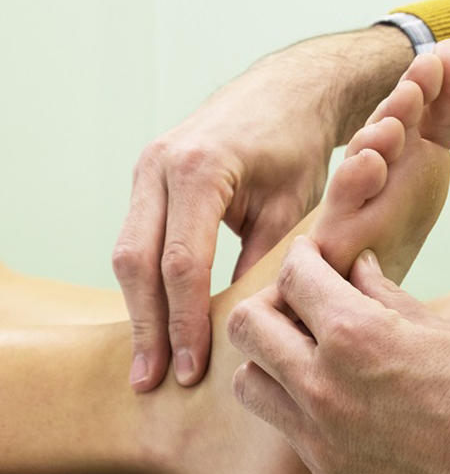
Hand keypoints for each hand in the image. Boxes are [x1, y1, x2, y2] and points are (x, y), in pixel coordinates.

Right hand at [113, 26, 413, 391]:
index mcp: (200, 170)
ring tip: (150, 364)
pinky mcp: (148, 179)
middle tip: (153, 381)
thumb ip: (264, 264)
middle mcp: (160, 165)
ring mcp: (147, 169)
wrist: (286, 92)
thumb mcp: (293, 208)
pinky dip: (144, 284)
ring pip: (127, 253)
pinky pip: (136, 239)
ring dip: (138, 310)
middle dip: (147, 326)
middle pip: (138, 262)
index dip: (185, 323)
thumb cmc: (298, 147)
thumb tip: (240, 326)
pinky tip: (156, 321)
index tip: (192, 370)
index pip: (182, 264)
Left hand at [227, 236, 449, 473]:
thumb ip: (386, 297)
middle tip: (298, 304)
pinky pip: (289, 432)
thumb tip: (358, 269)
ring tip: (306, 356)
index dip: (300, 257)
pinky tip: (336, 401)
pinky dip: (298, 407)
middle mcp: (326, 388)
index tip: (310, 257)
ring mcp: (322, 441)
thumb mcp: (445, 334)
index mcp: (359, 338)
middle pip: (248, 326)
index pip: (294, 278)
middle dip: (269, 303)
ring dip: (268, 360)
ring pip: (249, 383)